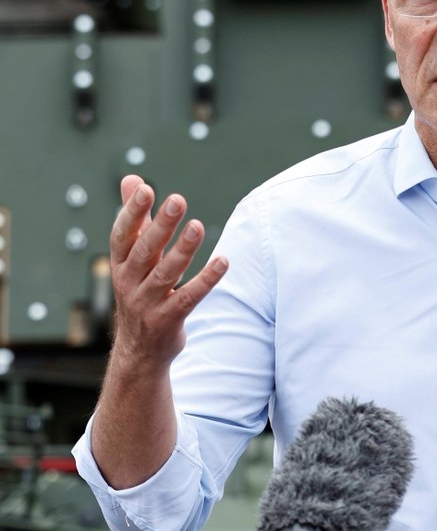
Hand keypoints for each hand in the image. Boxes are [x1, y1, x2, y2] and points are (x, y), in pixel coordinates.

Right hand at [109, 175, 228, 369]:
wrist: (139, 351)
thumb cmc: (139, 291)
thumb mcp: (133, 258)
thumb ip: (136, 219)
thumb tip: (131, 179)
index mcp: (119, 264)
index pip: (122, 235)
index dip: (131, 212)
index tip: (145, 189)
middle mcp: (129, 282)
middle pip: (144, 250)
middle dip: (160, 225)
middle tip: (177, 199)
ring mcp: (147, 303)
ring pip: (166, 273)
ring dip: (183, 250)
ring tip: (198, 227)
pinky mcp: (167, 320)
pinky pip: (188, 297)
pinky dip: (206, 280)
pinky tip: (223, 262)